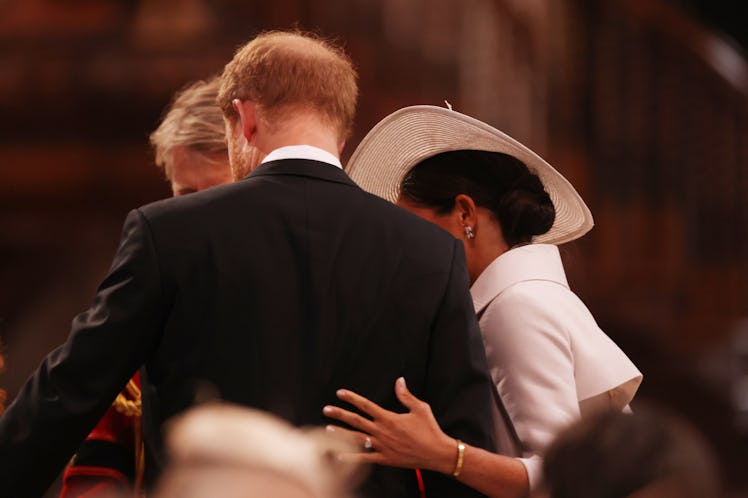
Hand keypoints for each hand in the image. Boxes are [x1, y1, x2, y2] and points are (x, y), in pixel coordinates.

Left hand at [323, 377, 456, 473]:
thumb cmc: (430, 429)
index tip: (340, 393)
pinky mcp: (385, 458)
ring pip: (356, 439)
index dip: (351, 398)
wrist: (437, 453)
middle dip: (339, 414)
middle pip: (356, 421)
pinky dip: (351, 458)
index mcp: (389, 418)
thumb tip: (399, 380)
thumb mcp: (420, 408)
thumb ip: (406, 395)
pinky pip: (364, 458)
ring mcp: (382, 446)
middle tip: (326, 409)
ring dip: (341, 434)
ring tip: (328, 429)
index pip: (365, 405)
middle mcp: (382, 431)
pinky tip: (338, 456)